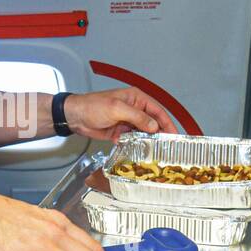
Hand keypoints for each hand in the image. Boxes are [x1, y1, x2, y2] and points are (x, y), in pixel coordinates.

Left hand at [63, 87, 178, 141]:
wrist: (75, 116)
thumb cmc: (92, 106)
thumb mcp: (117, 108)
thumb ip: (137, 117)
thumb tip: (153, 126)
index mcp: (136, 99)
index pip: (158, 111)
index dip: (167, 123)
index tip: (174, 134)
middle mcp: (134, 109)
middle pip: (152, 123)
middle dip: (159, 134)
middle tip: (166, 146)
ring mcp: (127, 121)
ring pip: (143, 133)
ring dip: (147, 141)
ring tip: (154, 151)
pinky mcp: (120, 132)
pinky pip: (133, 139)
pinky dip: (135, 145)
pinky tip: (137, 150)